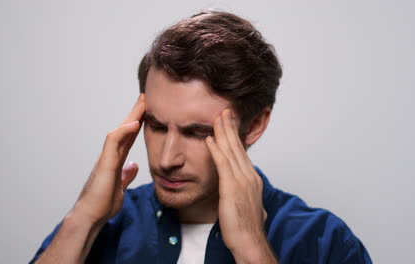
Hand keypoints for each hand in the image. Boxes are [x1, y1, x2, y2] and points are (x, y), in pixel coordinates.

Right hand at [73, 94, 145, 223]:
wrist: (91, 216)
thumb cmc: (103, 203)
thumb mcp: (120, 187)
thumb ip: (126, 175)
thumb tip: (133, 165)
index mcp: (116, 160)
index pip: (128, 138)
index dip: (137, 124)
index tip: (148, 112)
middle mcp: (110, 155)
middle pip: (125, 129)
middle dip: (135, 113)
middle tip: (146, 98)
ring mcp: (106, 157)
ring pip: (119, 130)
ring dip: (131, 115)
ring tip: (143, 103)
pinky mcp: (104, 162)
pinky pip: (113, 141)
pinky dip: (123, 131)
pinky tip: (134, 123)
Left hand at [205, 109, 274, 262]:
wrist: (249, 241)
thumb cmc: (245, 227)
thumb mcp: (247, 205)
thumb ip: (244, 194)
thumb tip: (243, 192)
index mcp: (252, 179)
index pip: (241, 152)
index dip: (234, 136)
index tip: (229, 123)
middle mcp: (249, 176)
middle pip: (237, 147)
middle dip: (230, 127)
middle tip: (224, 111)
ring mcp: (242, 180)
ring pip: (231, 151)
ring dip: (223, 132)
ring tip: (216, 117)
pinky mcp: (232, 187)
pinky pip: (222, 164)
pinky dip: (216, 150)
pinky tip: (209, 139)